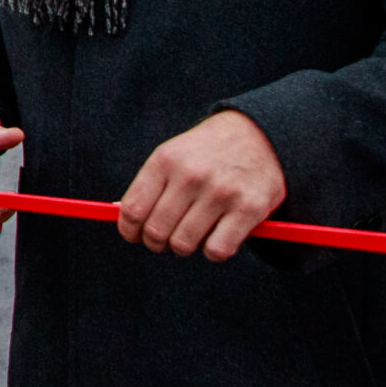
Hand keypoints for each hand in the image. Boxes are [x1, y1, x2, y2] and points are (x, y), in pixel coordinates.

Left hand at [117, 109, 287, 261]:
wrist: (260, 135)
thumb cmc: (207, 153)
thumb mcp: (173, 157)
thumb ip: (149, 188)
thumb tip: (125, 222)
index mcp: (165, 160)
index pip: (132, 210)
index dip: (130, 231)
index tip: (136, 236)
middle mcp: (191, 175)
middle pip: (156, 232)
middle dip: (157, 243)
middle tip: (167, 239)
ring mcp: (221, 191)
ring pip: (184, 245)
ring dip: (185, 247)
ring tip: (194, 234)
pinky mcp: (249, 209)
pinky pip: (217, 251)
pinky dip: (214, 252)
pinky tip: (218, 237)